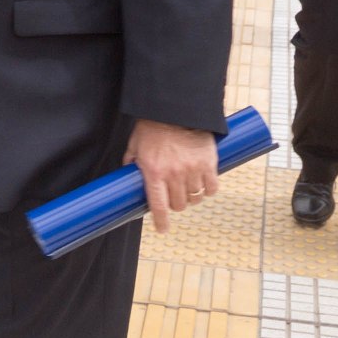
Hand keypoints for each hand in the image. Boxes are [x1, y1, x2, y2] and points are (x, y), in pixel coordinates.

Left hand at [126, 119, 219, 234]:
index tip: (162, 229)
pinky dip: (208, 190)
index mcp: (154, 172)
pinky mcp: (209, 164)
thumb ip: (131, 162)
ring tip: (188, 188)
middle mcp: (174, 175)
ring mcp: (193, 170)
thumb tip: (126, 178)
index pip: (158, 207)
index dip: (161, 222)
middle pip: (179, 205)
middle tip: (174, 196)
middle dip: (176, 204)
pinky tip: (203, 185)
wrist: (176, 109)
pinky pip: (212, 188)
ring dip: (191, 197)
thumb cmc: (152, 126)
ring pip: (195, 198)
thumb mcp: (135, 145)